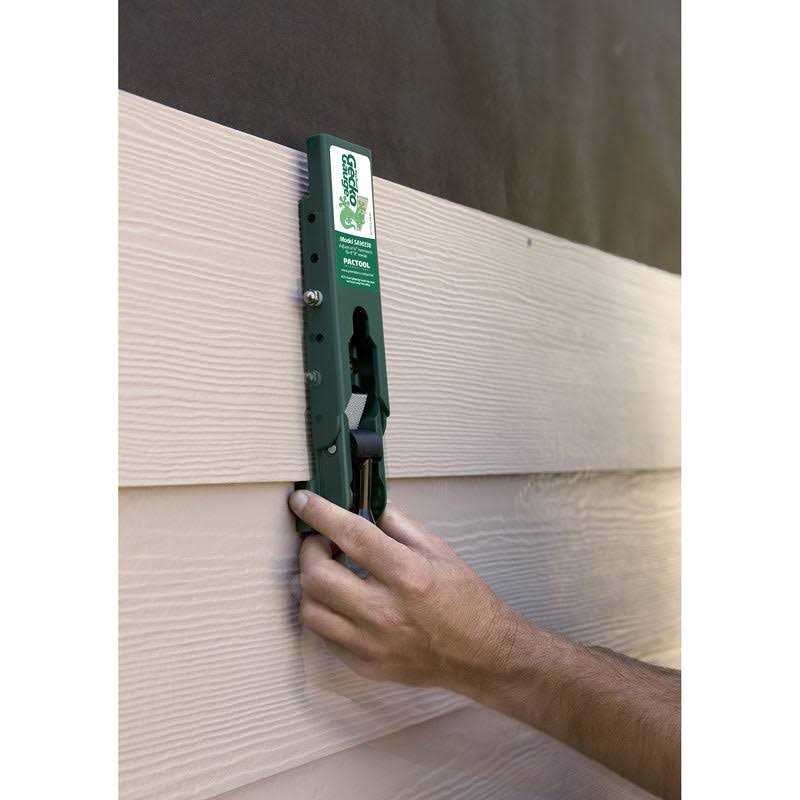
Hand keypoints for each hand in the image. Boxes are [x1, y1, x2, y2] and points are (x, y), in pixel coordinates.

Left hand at [289, 490, 519, 692]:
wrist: (482, 655)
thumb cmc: (465, 601)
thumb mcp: (438, 550)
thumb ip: (398, 525)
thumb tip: (365, 506)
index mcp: (408, 575)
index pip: (351, 535)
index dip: (320, 513)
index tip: (303, 501)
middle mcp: (386, 611)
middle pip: (317, 576)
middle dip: (310, 550)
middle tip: (320, 542)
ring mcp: (373, 643)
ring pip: (310, 610)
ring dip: (311, 584)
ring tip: (328, 572)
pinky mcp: (366, 664)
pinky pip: (324, 636)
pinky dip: (324, 612)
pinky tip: (339, 601)